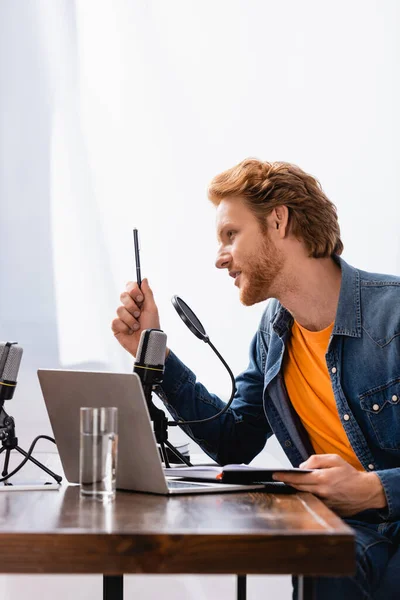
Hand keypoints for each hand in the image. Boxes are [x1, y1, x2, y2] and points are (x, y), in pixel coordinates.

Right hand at [111, 278, 160, 356]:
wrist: (147, 344)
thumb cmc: (152, 327)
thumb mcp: (152, 309)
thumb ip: (148, 293)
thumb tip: (144, 279)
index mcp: (138, 301)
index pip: (130, 287)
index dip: (133, 290)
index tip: (140, 298)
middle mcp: (129, 307)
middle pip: (123, 296)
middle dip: (132, 306)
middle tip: (138, 314)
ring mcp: (122, 317)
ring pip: (119, 310)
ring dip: (130, 319)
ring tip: (136, 326)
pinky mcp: (116, 327)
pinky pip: (115, 321)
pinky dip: (125, 327)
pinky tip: (130, 332)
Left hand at [272, 454, 386, 516]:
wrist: (366, 491)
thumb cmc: (350, 473)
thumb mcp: (334, 459)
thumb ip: (316, 460)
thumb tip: (302, 466)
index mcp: (323, 479)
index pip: (298, 478)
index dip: (285, 476)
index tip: (274, 474)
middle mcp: (322, 492)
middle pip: (298, 488)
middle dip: (288, 483)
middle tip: (279, 478)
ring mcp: (325, 504)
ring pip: (305, 496)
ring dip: (298, 490)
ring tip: (290, 484)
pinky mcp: (328, 510)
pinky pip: (314, 503)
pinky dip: (308, 497)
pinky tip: (306, 492)